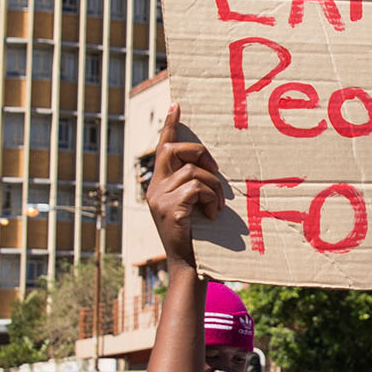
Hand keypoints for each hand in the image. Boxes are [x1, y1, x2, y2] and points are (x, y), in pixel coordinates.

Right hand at [148, 103, 224, 267]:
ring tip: (217, 205)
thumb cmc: (196, 237)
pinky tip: (211, 214)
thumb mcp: (191, 207)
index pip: (162, 148)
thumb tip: (211, 169)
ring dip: (213, 186)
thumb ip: (192, 187)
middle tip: (216, 170)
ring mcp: (159, 198)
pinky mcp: (170, 209)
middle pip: (173, 150)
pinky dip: (210, 198)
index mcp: (159, 185)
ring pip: (193, 172)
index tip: (176, 105)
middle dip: (199, 153)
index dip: (170, 126)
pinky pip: (196, 188)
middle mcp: (154, 188)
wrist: (188, 265)